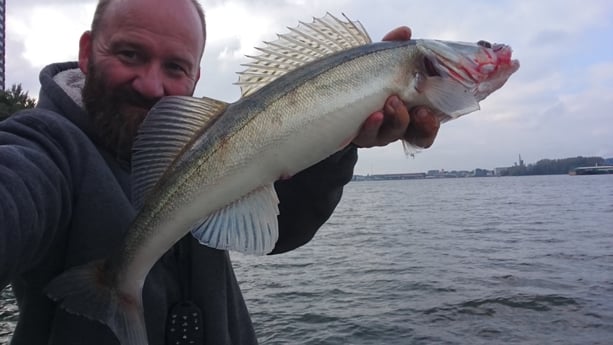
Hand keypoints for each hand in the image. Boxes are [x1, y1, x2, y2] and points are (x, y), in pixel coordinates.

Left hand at [351, 27, 439, 148]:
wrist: (334, 97)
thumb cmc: (367, 80)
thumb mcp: (382, 65)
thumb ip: (394, 49)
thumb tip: (405, 31)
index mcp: (410, 113)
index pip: (427, 125)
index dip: (431, 123)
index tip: (429, 111)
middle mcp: (396, 127)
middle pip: (416, 134)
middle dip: (420, 123)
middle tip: (418, 110)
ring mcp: (377, 133)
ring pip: (392, 134)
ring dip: (397, 119)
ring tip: (393, 102)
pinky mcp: (359, 136)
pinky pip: (367, 136)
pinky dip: (372, 125)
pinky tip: (373, 115)